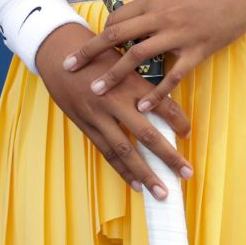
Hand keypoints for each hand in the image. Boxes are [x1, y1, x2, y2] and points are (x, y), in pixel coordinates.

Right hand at [35, 24, 191, 199]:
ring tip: (162, 192)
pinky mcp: (85, 125)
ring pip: (125, 151)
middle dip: (169, 157)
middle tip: (187, 173)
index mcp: (129, 82)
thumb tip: (163, 105)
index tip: (188, 134)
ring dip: (146, 174)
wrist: (57, 52)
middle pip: (147, 135)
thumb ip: (140, 82)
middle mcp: (115, 101)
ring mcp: (98, 116)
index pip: (162, 105)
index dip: (178, 121)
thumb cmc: (94, 53)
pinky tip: (136, 184)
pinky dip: (122, 170)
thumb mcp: (121, 60)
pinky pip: (106, 152)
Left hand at [65, 0, 245, 117]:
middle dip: (90, 52)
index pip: (117, 19)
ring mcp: (178, 35)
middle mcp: (160, 17)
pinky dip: (156, 92)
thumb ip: (154, 9)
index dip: (102, 35)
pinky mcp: (197, 51)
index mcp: (153, 1)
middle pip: (116, 36)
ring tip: (97, 91)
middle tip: (69, 67)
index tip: (93, 49)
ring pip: (137, 56)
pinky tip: (143, 106)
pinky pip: (172, 75)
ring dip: (114, 75)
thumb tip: (136, 23)